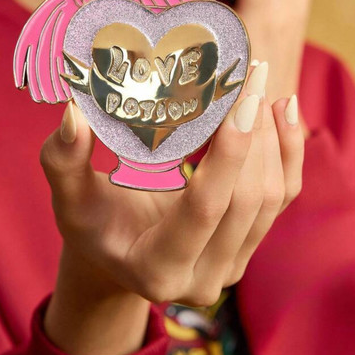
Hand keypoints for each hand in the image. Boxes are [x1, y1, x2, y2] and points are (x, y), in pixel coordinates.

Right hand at [40, 63, 303, 354]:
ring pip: (273, 197)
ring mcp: (232, 263)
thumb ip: (64, 161)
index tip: (240, 96)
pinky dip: (290, 153)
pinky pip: (284, 197)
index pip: (204, 208)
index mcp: (156, 269)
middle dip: (255, 135)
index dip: (228, 152)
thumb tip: (75, 113)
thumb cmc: (94, 223)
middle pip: (248, 201)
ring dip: (272, 139)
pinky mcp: (249, 245)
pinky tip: (283, 112)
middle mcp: (204, 277)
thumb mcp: (70, 198)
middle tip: (250, 76)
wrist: (123, 251)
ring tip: (260, 87)